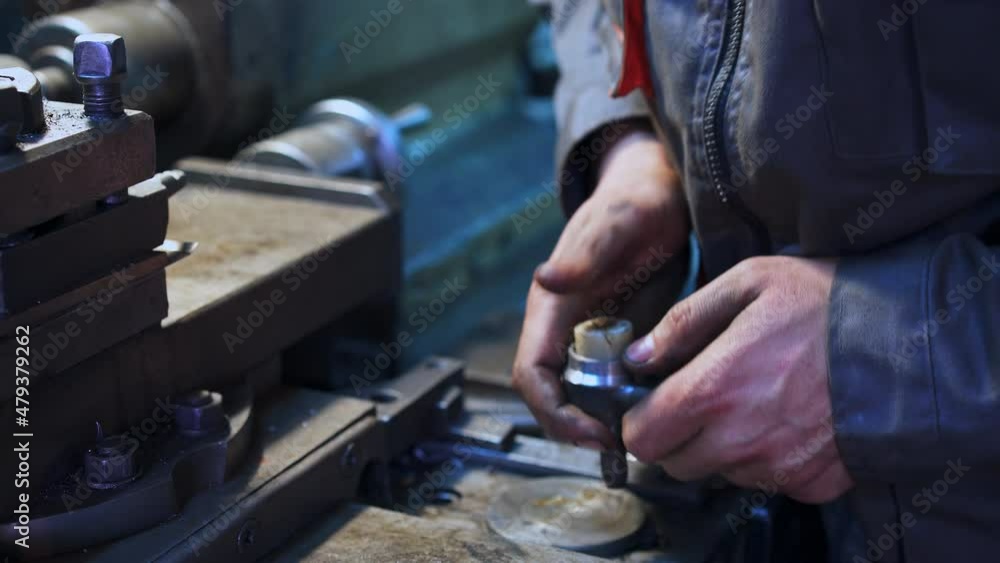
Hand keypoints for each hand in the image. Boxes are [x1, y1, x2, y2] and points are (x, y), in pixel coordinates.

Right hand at [512, 127, 689, 448]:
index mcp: (551, 306)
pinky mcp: (608, 339)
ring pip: (573, 396)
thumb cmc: (637, 204)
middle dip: (574, 427)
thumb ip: (586, 253)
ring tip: (636, 433)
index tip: (594, 432)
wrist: (658, 194)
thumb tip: (546, 280)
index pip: (532, 374)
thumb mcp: (618, 223)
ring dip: (594, 421)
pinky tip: (649, 410)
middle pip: (549, 395)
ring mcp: (583, 335)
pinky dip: (616, 405)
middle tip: (621, 444)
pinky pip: (601, 384)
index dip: (554, 412)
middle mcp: (560, 327)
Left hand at [621, 256, 853, 503]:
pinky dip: (768, 459)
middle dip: (678, 436)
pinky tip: (788, 420)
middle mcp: (740, 439)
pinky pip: (768, 482)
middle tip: (703, 400)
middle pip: (675, 463)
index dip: (640, 420)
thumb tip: (638, 356)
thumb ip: (683, 322)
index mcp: (712, 389)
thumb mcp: (747, 283)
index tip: (652, 402)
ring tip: (754, 402)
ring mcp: (778, 466)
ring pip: (720, 474)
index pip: (641, 437)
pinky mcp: (812, 483)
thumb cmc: (826, 302)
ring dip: (722, 448)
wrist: (910, 339)